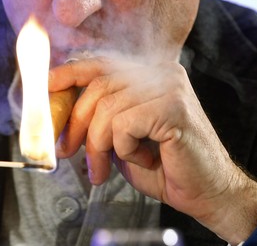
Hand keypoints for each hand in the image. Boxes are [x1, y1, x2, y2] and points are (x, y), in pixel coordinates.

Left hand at [49, 55, 256, 240]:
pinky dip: (124, 148)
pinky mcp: (172, 107)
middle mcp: (161, 72)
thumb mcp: (123, 137)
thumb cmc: (167, 166)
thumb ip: (100, 118)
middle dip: (75, 123)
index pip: (101, 64)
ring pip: (107, 109)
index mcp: (150, 73)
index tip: (46, 88)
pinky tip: (142, 159)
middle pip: (98, 86)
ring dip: (98, 145)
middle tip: (68, 152)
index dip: (69, 74)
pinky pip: (124, 124)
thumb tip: (62, 114)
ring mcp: (169, 86)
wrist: (209, 192)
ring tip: (103, 169)